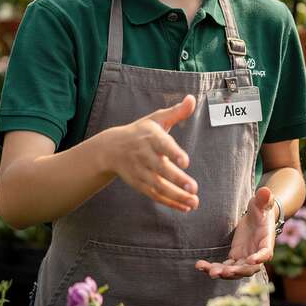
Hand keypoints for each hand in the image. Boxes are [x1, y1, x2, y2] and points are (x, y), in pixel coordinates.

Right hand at [102, 95, 198, 211]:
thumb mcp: (156, 119)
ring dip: (176, 196)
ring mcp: (140, 172)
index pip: (162, 145)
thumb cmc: (141, 132)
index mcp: (150, 137)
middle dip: (177, 179)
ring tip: (194, 201)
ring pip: (159, 186)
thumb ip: (176, 111)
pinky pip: (155, 195)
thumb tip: (193, 98)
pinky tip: (185, 207)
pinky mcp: (139, 184)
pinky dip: (170, 202)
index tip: (185, 161)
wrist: (111, 148)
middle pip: (161, 169)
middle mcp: (144, 155)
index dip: (173, 153)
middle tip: (194, 188)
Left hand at [196, 187, 275, 278]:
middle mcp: (256, 255)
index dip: (259, 258)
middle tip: (223, 272)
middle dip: (236, 271)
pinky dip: (213, 268)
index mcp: (266, 243)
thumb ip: (264, 198)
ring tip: (208, 271)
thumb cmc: (262, 209)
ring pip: (234, 271)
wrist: (257, 217)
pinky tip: (199, 265)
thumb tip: (266, 191)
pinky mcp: (235, 257)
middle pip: (248, 269)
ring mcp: (245, 258)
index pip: (265, 253)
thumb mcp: (262, 203)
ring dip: (222, 272)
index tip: (251, 260)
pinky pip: (224, 266)